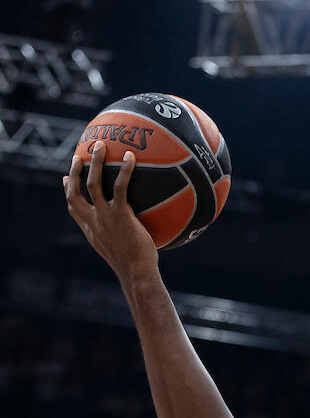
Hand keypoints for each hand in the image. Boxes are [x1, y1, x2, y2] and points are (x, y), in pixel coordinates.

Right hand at [64, 141, 158, 280]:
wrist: (135, 272)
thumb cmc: (135, 265)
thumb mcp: (121, 250)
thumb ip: (121, 236)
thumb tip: (136, 230)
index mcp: (90, 229)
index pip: (73, 207)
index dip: (67, 191)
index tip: (65, 178)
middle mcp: (93, 220)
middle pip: (75, 191)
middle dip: (74, 172)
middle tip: (78, 155)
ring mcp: (104, 216)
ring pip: (93, 183)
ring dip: (95, 162)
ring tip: (100, 145)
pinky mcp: (120, 214)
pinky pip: (120, 186)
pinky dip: (125, 170)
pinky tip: (131, 157)